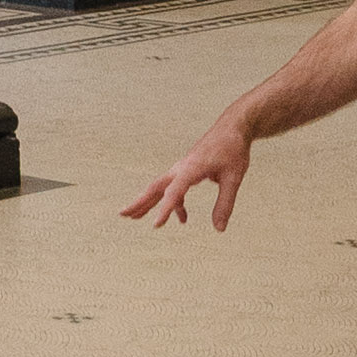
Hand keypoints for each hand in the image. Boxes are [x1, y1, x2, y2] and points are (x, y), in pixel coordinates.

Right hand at [121, 115, 253, 231]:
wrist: (233, 127)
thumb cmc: (233, 149)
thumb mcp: (233, 178)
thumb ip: (225, 204)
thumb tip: (219, 229)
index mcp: (192, 168)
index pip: (175, 192)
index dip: (165, 209)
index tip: (156, 225)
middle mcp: (182, 167)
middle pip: (156, 187)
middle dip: (139, 202)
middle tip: (122, 214)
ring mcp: (182, 168)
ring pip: (161, 187)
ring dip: (149, 202)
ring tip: (134, 217)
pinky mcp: (187, 169)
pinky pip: (175, 188)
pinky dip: (175, 203)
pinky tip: (182, 218)